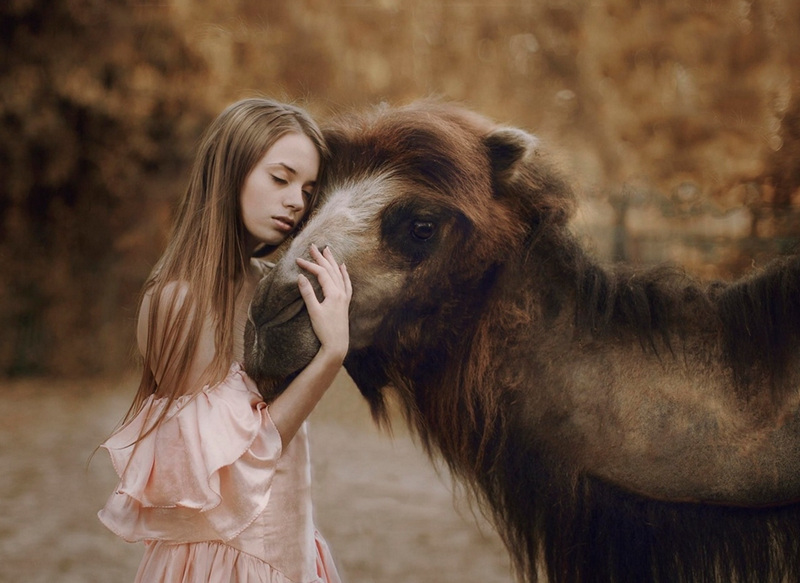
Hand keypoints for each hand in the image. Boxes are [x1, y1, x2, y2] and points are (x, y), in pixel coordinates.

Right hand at [296, 244, 351, 361]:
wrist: (337, 345)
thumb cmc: (324, 330)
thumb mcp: (313, 311)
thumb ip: (307, 293)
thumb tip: (301, 276)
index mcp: (333, 293)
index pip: (320, 273)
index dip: (309, 265)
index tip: (297, 260)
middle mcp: (341, 292)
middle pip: (331, 270)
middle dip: (321, 257)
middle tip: (312, 246)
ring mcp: (344, 297)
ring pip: (339, 274)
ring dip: (332, 262)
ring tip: (327, 250)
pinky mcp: (345, 303)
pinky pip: (346, 283)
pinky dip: (344, 274)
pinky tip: (343, 267)